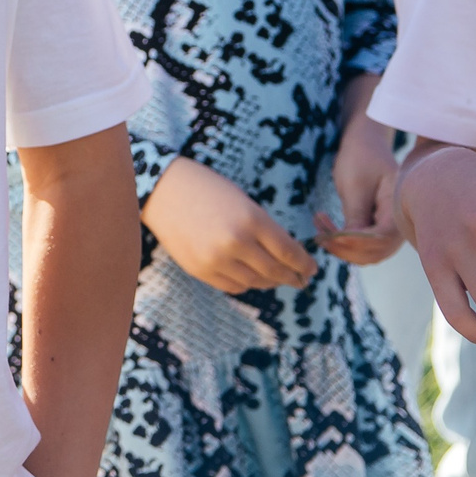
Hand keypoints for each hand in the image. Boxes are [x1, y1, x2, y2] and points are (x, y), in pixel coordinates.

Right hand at [142, 156, 314, 292]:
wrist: (163, 191)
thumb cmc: (207, 190)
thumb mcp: (243, 202)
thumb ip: (264, 229)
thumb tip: (286, 256)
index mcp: (251, 219)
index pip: (288, 251)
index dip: (304, 264)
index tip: (312, 269)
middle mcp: (236, 242)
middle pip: (275, 271)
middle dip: (292, 277)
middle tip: (301, 279)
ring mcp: (217, 259)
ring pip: (256, 282)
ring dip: (270, 281)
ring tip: (276, 278)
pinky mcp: (201, 270)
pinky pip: (233, 286)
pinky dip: (246, 283)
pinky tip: (250, 276)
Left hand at [315, 74, 401, 264]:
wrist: (366, 143)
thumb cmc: (361, 156)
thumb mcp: (355, 183)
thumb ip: (356, 214)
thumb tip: (351, 244)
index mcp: (397, 206)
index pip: (382, 237)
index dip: (357, 243)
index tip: (331, 235)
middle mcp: (397, 221)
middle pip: (376, 251)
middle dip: (345, 248)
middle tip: (320, 234)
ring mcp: (388, 227)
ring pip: (368, 253)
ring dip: (341, 248)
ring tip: (319, 229)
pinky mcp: (376, 227)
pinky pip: (362, 246)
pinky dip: (342, 243)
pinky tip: (325, 229)